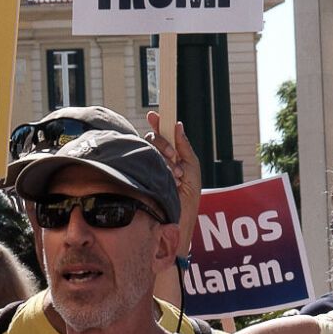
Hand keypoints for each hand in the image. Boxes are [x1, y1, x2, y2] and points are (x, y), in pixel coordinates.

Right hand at [146, 109, 201, 250]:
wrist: (178, 220)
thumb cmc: (188, 198)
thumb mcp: (192, 168)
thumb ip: (185, 147)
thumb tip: (178, 125)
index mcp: (170, 157)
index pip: (160, 135)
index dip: (157, 123)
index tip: (153, 113)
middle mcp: (156, 161)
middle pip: (152, 139)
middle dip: (164, 145)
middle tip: (175, 159)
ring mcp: (147, 169)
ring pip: (148, 150)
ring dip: (165, 159)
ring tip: (176, 177)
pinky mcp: (140, 178)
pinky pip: (144, 163)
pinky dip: (160, 167)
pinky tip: (170, 179)